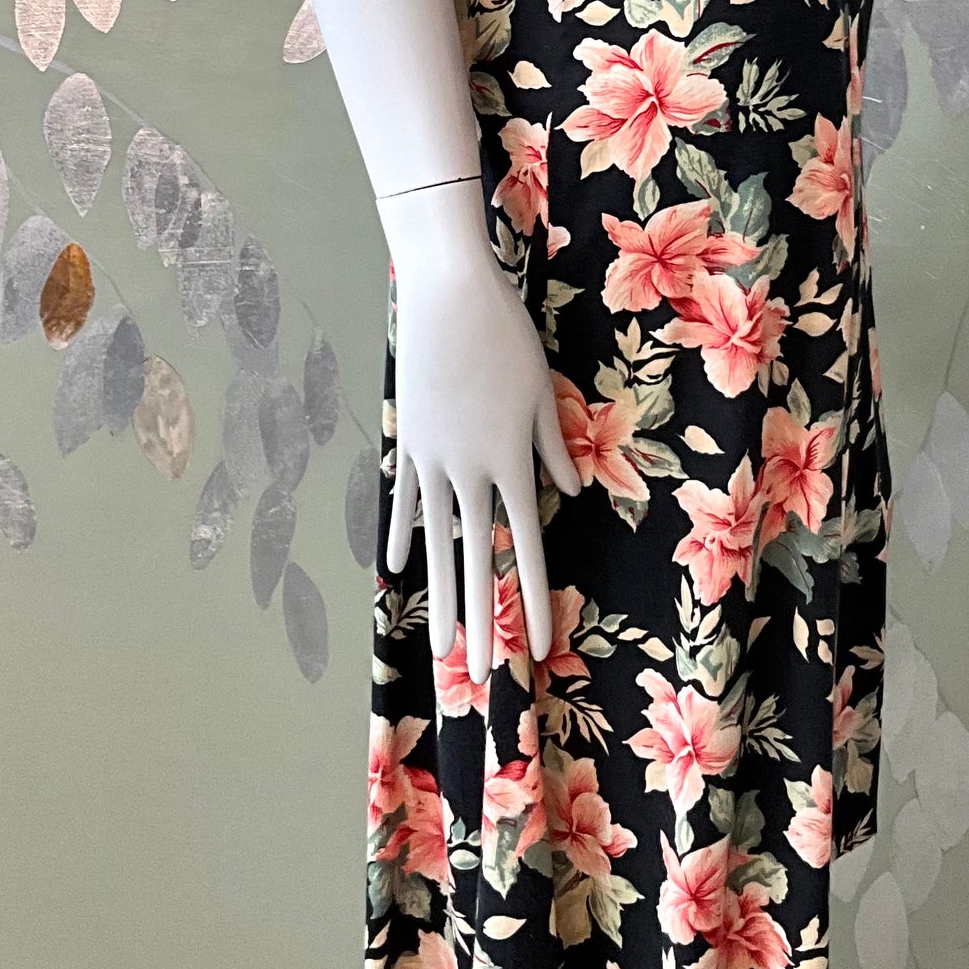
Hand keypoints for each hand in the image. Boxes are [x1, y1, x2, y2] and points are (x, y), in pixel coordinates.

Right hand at [380, 179, 580, 679]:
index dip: (535, 597)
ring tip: (441, 646)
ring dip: (441, 595)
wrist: (449, 296)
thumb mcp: (542, 390)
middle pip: (478, 559)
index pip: (527, 545)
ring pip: (437, 542)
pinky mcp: (408, 442)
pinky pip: (404, 500)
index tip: (541, 644)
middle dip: (483, 619)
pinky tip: (398, 570)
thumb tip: (570, 497)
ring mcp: (433, 460)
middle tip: (482, 672)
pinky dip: (402, 535)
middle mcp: (470, 471)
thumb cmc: (507, 335)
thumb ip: (552, 448)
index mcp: (512, 460)